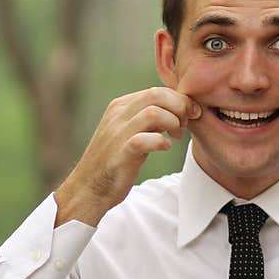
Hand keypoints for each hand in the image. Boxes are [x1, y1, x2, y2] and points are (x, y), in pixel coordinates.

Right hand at [55, 87, 200, 226]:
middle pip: (157, 94)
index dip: (179, 100)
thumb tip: (177, 107)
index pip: (157, 90)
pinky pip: (145, 139)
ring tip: (176, 136)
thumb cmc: (116, 160)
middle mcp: (118, 115)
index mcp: (121, 106)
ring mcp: (117, 133)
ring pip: (154, 113)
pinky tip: (165, 147)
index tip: (190, 115)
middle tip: (185, 124)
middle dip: (179, 107)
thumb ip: (148, 118)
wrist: (88, 188)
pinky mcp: (121, 153)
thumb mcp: (131, 131)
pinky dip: (161, 142)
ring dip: (173, 123)